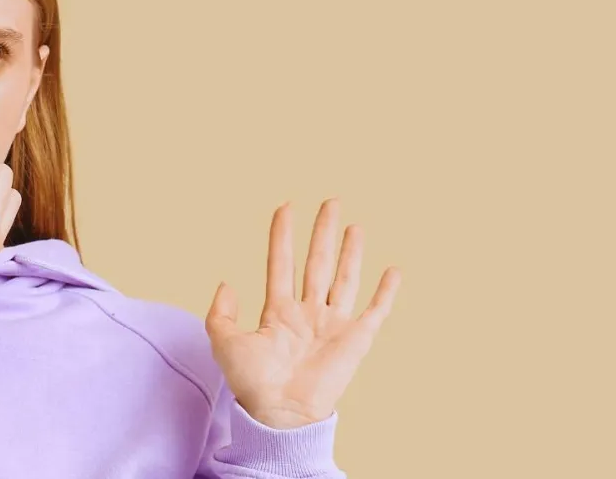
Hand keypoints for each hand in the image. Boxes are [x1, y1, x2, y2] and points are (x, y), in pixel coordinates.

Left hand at [205, 199, 402, 429]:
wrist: (281, 414)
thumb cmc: (253, 384)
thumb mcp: (226, 344)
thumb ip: (221, 313)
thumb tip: (226, 283)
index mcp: (279, 311)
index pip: (282, 263)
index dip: (282, 235)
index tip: (286, 206)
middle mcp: (308, 312)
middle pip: (317, 263)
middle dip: (323, 232)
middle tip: (330, 201)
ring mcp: (333, 324)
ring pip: (344, 279)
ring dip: (350, 252)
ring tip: (354, 226)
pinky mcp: (356, 340)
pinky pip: (375, 311)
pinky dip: (386, 292)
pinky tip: (393, 270)